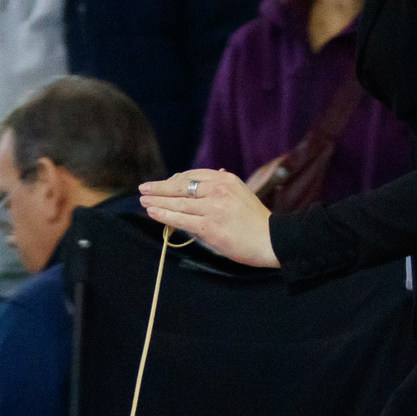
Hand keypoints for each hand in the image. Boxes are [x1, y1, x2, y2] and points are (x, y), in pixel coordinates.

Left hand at [137, 169, 277, 267]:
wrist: (272, 240)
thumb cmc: (257, 221)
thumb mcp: (241, 194)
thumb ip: (223, 187)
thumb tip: (208, 177)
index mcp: (226, 179)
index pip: (192, 176)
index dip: (173, 180)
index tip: (162, 184)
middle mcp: (218, 189)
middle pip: (181, 186)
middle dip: (160, 188)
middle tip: (144, 189)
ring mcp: (213, 207)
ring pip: (178, 202)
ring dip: (157, 201)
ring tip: (144, 201)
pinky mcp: (209, 226)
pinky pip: (180, 219)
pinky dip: (164, 215)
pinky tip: (153, 212)